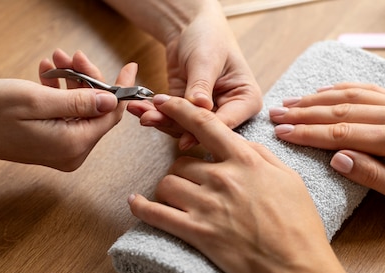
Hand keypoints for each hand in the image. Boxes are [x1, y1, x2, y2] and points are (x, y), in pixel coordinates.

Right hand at [0, 49, 135, 170]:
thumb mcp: (36, 100)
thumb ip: (78, 102)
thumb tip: (110, 100)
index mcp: (72, 144)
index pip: (110, 115)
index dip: (120, 89)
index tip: (128, 66)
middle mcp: (71, 153)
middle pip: (97, 112)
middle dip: (89, 79)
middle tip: (72, 55)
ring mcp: (61, 151)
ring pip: (81, 110)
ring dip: (72, 82)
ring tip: (54, 59)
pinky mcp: (51, 145)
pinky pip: (66, 116)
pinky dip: (60, 93)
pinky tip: (46, 74)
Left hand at [126, 2, 261, 148]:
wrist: (190, 26)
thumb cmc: (209, 36)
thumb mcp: (207, 60)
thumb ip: (202, 86)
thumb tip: (201, 107)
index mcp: (245, 100)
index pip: (227, 122)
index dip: (205, 130)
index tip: (186, 135)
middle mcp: (227, 110)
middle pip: (203, 129)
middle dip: (174, 123)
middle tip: (151, 117)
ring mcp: (206, 113)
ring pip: (183, 128)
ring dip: (160, 119)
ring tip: (139, 109)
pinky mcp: (186, 111)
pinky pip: (171, 118)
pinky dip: (154, 113)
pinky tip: (139, 107)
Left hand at [128, 95, 332, 272]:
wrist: (295, 266)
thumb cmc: (298, 224)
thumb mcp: (288, 178)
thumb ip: (261, 155)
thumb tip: (240, 143)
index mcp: (244, 160)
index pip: (205, 125)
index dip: (180, 109)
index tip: (164, 101)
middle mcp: (222, 177)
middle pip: (181, 161)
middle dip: (183, 171)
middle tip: (191, 184)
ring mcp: (206, 205)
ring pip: (167, 184)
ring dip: (169, 189)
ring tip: (177, 199)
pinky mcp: (196, 232)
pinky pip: (157, 214)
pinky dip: (142, 207)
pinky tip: (135, 203)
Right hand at [269, 83, 384, 213]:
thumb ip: (373, 176)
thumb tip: (337, 158)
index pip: (340, 133)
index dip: (307, 132)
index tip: (282, 133)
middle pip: (341, 110)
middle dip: (304, 112)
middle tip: (276, 114)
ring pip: (353, 96)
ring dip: (318, 98)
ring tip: (291, 102)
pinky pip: (371, 90)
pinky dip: (344, 89)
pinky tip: (326, 91)